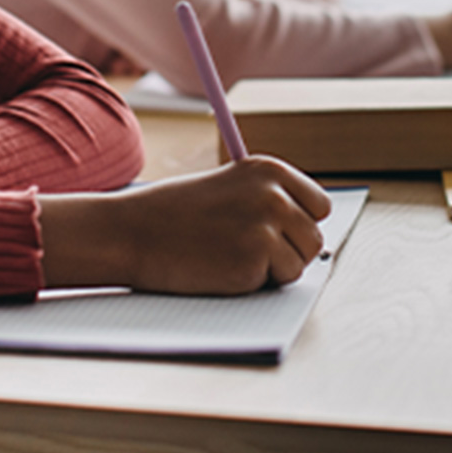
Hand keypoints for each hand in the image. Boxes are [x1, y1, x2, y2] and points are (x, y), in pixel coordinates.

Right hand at [39, 156, 331, 294]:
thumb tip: (308, 230)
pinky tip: (222, 267)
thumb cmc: (174, 215)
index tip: (268, 230)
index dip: (295, 224)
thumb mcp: (228, 190)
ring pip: (301, 262)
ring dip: (273, 269)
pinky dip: (256, 283)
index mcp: (268, 169)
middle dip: (286, 250)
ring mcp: (267, 224)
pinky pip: (281, 282)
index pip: (318, 205)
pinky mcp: (257, 256)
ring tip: (229, 255)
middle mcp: (274, 192)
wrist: (133, 232)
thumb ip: (266, 200)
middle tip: (241, 247)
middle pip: (314, 237)